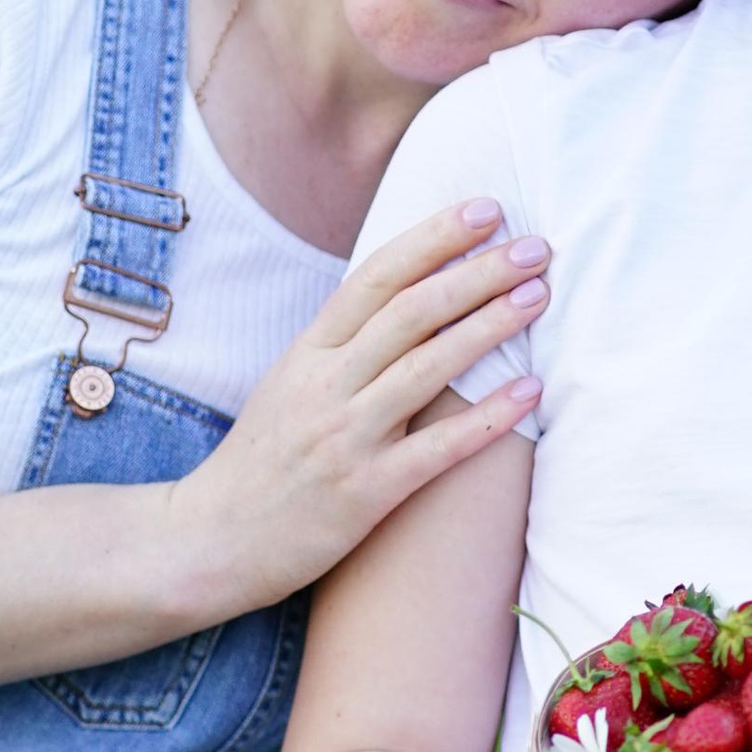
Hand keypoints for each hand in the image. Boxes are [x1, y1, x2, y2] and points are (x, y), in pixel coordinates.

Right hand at [169, 201, 545, 612]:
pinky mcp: (366, 492)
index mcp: (308, 353)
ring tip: (538, 296)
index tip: (486, 211)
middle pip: (411, 312)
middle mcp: (326, 385)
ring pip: (428, 368)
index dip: (434, 239)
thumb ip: (342, 345)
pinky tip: (531, 390)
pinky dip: (488, 417)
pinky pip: (437, 449)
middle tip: (534, 247)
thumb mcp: (289, 385)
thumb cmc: (261, 462)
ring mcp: (346, 438)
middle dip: (477, 273)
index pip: (376, 277)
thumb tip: (409, 299)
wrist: (212, 540)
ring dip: (490, 327)